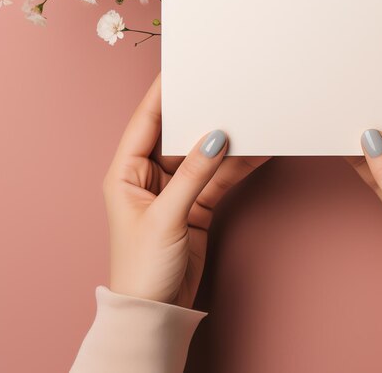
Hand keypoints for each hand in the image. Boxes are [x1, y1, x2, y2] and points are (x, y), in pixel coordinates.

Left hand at [102, 73, 267, 307]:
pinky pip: (218, 177)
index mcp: (126, 172)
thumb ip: (193, 175)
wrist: (157, 311)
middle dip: (201, 114)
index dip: (162, 94)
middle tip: (223, 90)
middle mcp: (149, 175)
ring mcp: (175, 188)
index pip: (145, 121)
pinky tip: (256, 152)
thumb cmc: (142, 269)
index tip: (182, 70)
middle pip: (177, 133)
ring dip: (225, 141)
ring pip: (203, 154)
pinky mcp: (196, 203)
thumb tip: (216, 138)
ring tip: (249, 118)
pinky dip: (236, 166)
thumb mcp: (166, 217)